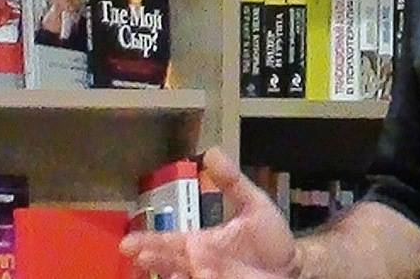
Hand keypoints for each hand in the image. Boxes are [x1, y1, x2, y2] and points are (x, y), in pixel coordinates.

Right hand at [120, 147, 297, 278]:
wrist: (292, 265)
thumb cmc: (269, 238)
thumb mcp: (253, 205)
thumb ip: (232, 182)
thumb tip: (211, 152)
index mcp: (200, 243)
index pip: (168, 241)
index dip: (148, 241)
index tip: (128, 242)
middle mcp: (198, 263)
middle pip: (166, 262)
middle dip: (151, 259)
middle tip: (136, 254)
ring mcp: (207, 277)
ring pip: (178, 276)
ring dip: (167, 272)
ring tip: (158, 266)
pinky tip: (186, 276)